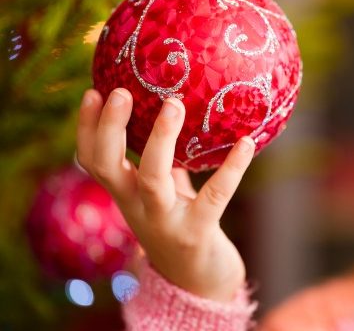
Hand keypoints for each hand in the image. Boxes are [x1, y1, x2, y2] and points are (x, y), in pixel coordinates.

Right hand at [76, 88, 254, 301]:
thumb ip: (166, 164)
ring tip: (173, 104)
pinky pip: (214, 195)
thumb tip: (173, 117)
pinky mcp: (197, 233)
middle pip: (109, 167)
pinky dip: (231, 168)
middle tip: (122, 92)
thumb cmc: (181, 227)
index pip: (93, 161)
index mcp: (126, 195)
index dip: (86, 129)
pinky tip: (245, 143)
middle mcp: (138, 208)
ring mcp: (165, 222)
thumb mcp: (166, 194)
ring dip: (161, 140)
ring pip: (153, 179)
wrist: (198, 284)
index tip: (92, 92)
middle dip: (110, 129)